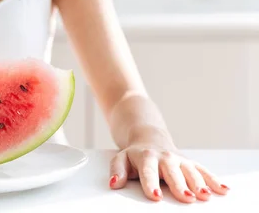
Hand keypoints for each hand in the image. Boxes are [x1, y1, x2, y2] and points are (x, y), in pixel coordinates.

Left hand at [109, 144, 229, 202]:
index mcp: (146, 158)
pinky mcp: (190, 163)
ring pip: (191, 172)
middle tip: (187, 198)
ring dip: (199, 183)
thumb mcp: (121, 159)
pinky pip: (204, 171)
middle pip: (173, 173)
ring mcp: (179, 160)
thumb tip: (114, 183)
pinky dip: (214, 180)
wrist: (148, 138)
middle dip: (180, 186)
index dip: (151, 184)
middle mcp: (165, 158)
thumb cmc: (134, 155)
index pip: (148, 172)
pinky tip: (223, 190)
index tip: (155, 196)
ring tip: (205, 196)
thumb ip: (117, 171)